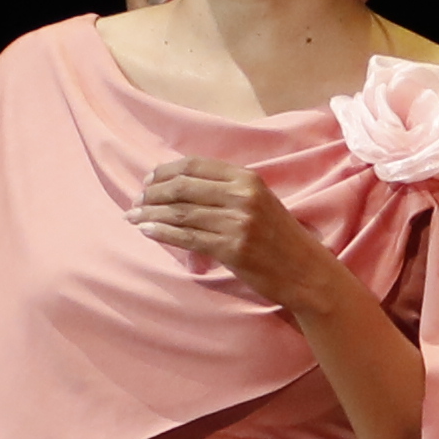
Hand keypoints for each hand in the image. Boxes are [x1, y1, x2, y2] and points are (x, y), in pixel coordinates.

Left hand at [134, 156, 338, 311]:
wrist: (306, 272)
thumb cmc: (280, 238)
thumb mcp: (259, 202)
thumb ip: (227, 191)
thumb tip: (181, 187)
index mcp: (248, 179)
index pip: (196, 166)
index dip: (166, 171)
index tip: (148, 180)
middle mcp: (242, 196)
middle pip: (183, 187)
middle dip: (153, 193)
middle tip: (136, 200)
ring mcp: (237, 222)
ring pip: (181, 212)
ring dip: (151, 213)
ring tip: (133, 216)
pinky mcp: (232, 248)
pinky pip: (187, 237)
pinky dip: (162, 232)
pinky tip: (146, 230)